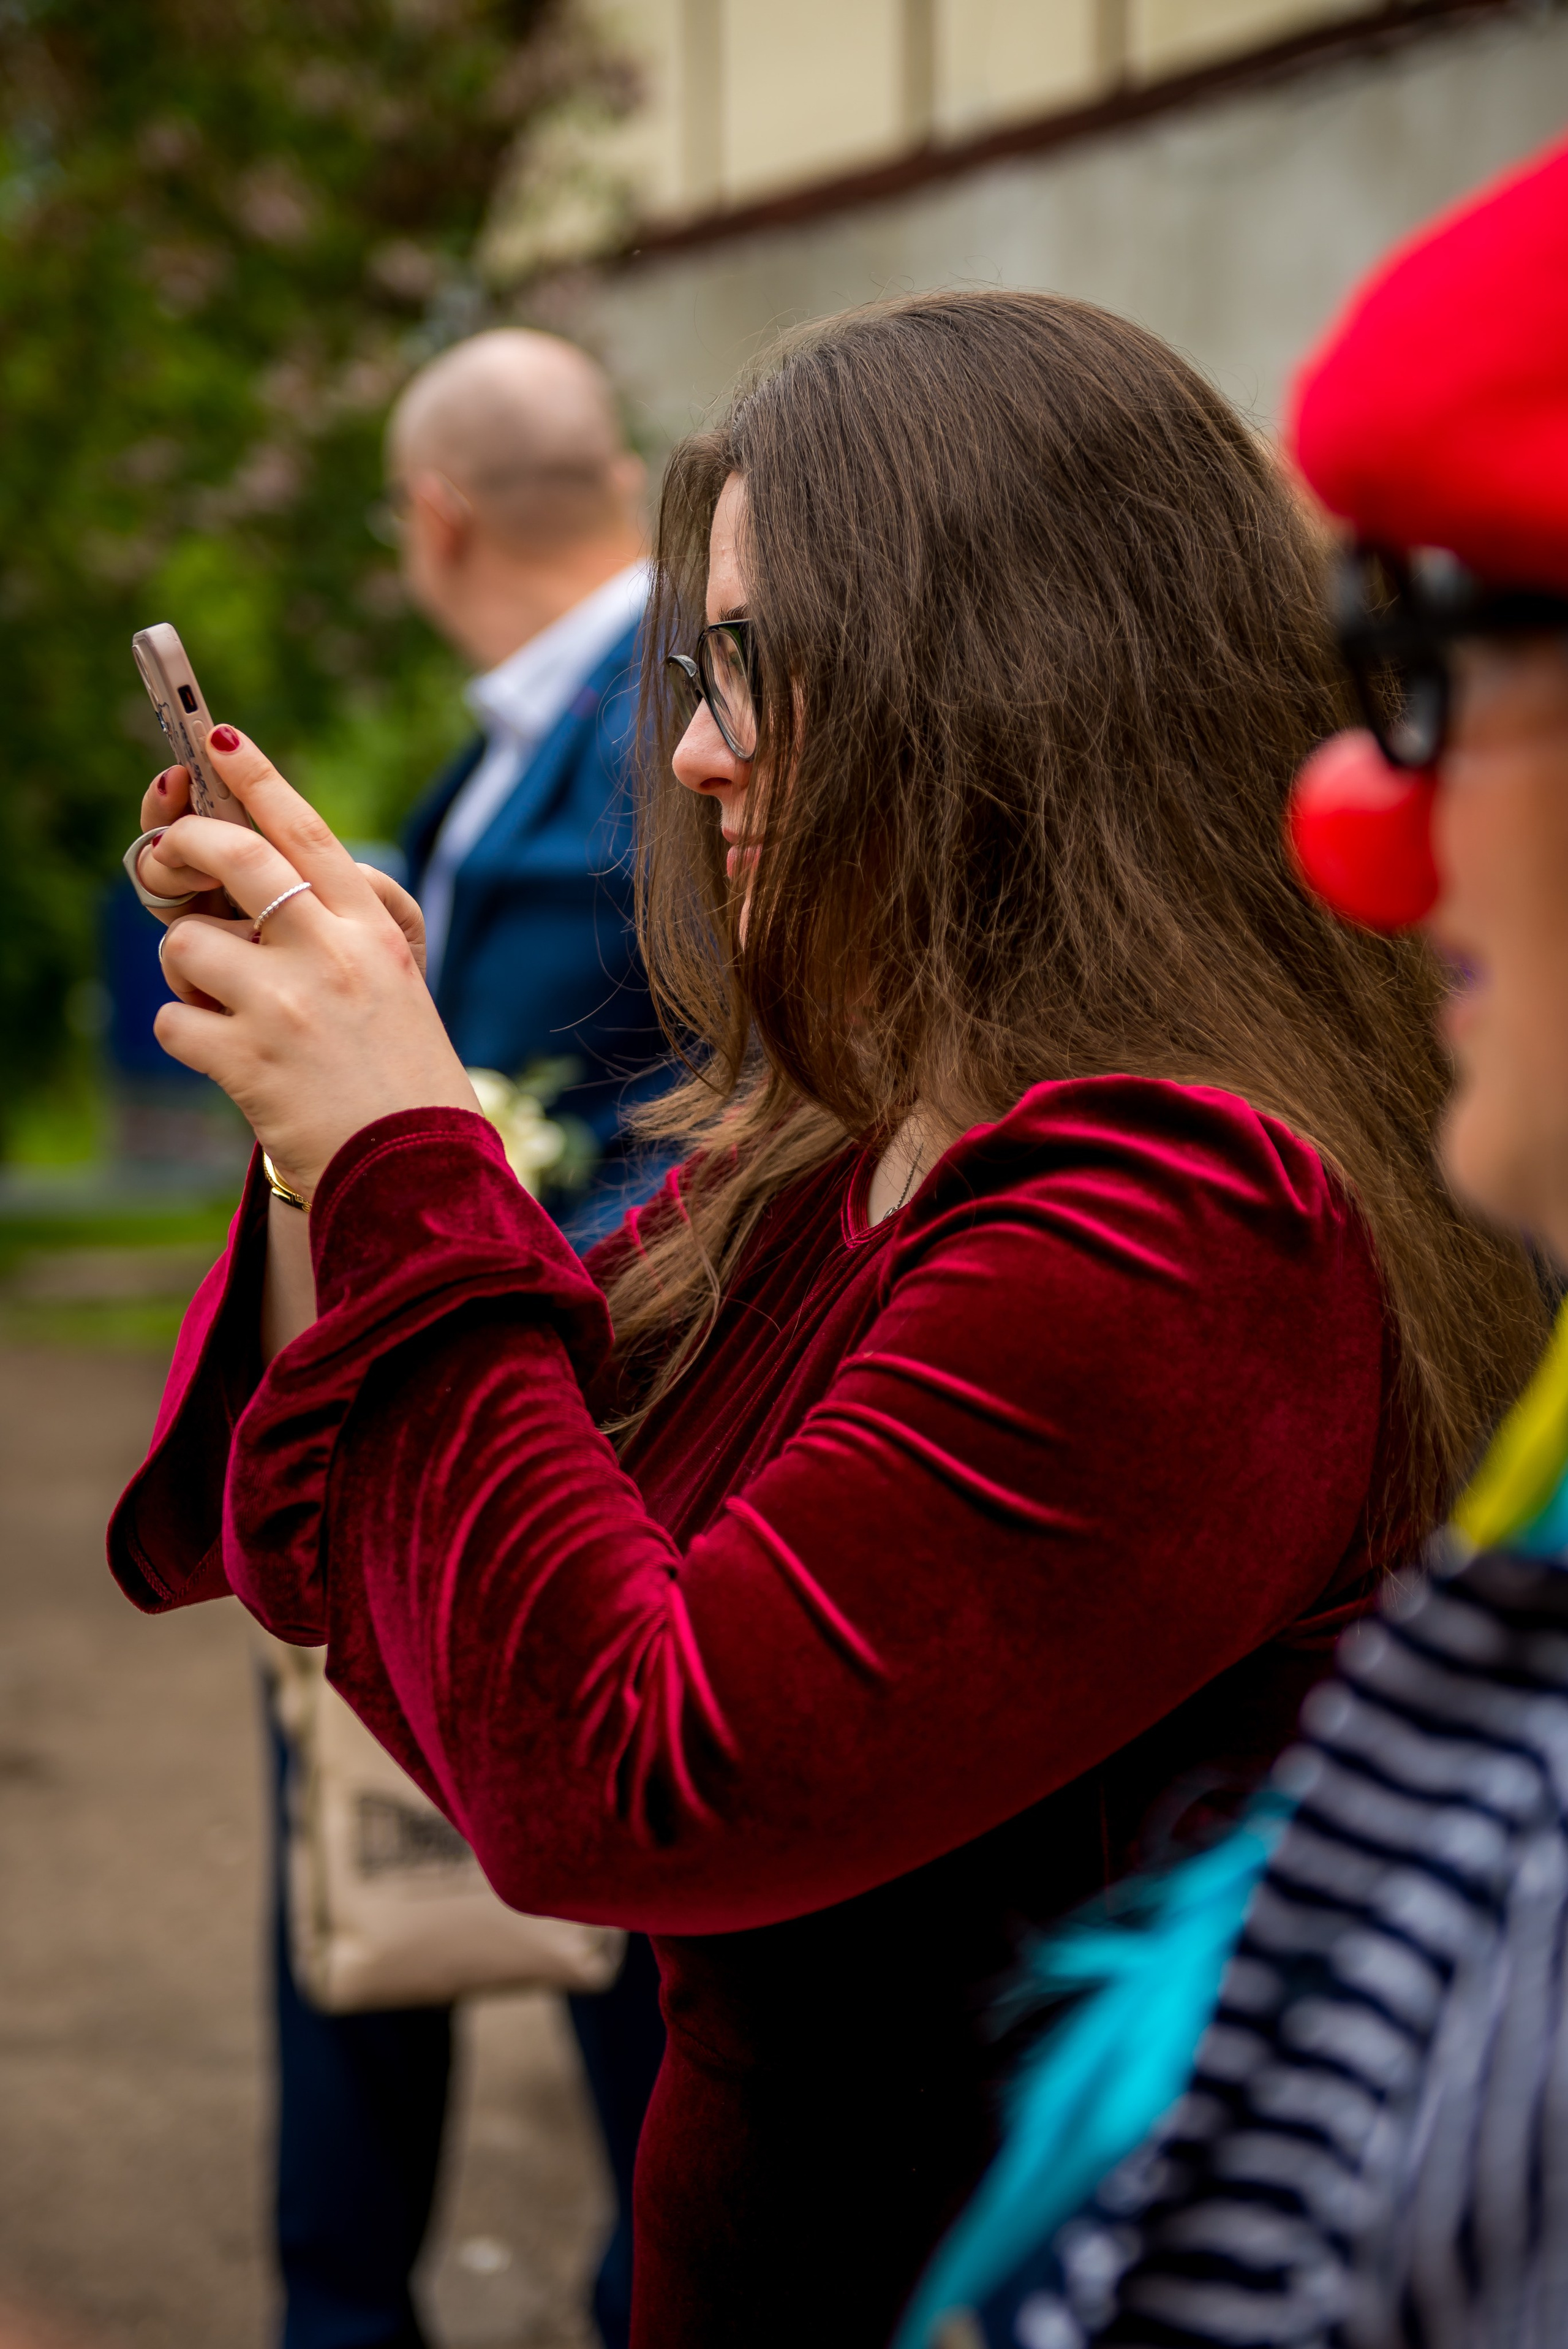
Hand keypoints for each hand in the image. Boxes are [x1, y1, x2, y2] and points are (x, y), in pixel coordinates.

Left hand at [151, 730, 475, 1198]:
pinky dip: (185, 1035)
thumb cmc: (403, 1081)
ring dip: (186, 973)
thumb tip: (244, 888)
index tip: (218, 741)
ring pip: (186, 945)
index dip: (256, 779)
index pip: (307, 833)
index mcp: (374, 932)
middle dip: (180, 846)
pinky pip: (172, 1019)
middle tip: (165, 858)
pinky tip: (226, 1059)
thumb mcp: (393, 987)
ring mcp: (288, 1005)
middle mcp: (333, 954)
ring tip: (224, 1008)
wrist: (422, 1177)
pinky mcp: (249, 1061)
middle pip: (233, 859)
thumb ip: (336, 931)